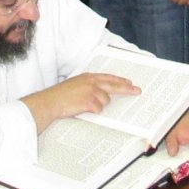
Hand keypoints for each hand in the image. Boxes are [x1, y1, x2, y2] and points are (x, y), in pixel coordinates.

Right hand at [22, 73, 139, 130]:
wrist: (51, 101)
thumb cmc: (60, 96)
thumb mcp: (75, 85)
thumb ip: (89, 86)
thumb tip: (102, 94)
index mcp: (88, 77)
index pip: (108, 77)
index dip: (120, 80)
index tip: (129, 83)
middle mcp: (91, 82)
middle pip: (114, 85)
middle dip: (127, 89)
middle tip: (137, 91)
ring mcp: (91, 91)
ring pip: (105, 101)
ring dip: (98, 105)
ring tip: (83, 105)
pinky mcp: (90, 102)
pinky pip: (98, 110)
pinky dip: (92, 111)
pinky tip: (82, 109)